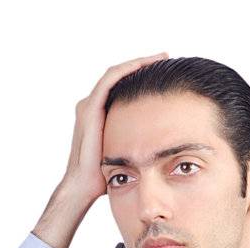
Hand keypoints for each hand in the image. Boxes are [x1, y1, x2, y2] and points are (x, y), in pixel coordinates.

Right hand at [49, 52, 170, 216]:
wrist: (83, 186)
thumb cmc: (103, 176)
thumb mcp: (123, 152)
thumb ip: (134, 140)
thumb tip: (159, 143)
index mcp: (98, 114)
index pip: (122, 86)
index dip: (142, 76)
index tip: (165, 73)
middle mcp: (90, 106)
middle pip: (119, 76)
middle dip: (143, 65)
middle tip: (166, 58)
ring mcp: (88, 105)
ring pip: (116, 73)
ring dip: (139, 63)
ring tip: (161, 58)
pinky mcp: (90, 108)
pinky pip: (110, 80)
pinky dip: (128, 70)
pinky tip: (145, 65)